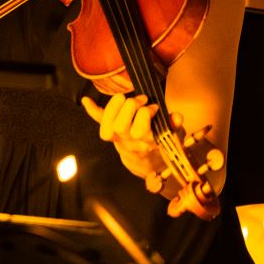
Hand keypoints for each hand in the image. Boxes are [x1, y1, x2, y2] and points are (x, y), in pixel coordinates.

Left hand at [84, 94, 216, 215]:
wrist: (149, 163)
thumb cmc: (162, 142)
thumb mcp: (173, 136)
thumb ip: (175, 125)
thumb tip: (176, 117)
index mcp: (148, 143)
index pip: (141, 128)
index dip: (146, 113)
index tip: (153, 108)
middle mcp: (130, 143)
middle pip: (120, 125)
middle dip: (130, 107)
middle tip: (141, 101)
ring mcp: (118, 139)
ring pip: (108, 125)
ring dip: (115, 107)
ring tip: (126, 100)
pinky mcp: (111, 134)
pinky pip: (98, 122)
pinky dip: (92, 110)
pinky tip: (86, 101)